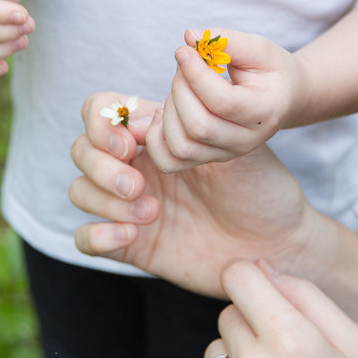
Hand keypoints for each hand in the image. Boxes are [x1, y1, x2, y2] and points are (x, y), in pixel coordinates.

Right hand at [68, 92, 323, 296]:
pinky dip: (98, 235)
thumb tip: (143, 115)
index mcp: (156, 133)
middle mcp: (137, 166)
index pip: (100, 112)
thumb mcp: (233, 142)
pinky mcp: (130, 245)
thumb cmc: (262, 187)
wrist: (278, 242)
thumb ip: (189, 121)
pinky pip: (86, 238)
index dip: (103, 124)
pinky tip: (132, 235)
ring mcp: (128, 205)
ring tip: (150, 212)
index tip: (133, 142)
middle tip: (138, 184)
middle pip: (82, 150)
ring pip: (79, 190)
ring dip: (103, 199)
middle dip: (101, 165)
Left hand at [144, 28, 307, 173]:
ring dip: (168, 111)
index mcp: (265, 112)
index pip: (223, 102)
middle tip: (185, 65)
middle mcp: (246, 141)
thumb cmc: (270, 71)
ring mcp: (225, 154)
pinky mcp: (206, 158)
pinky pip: (169, 161)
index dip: (196, 75)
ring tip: (179, 87)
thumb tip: (189, 37)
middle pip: (199, 127)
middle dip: (181, 89)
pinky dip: (155, 138)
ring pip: (181, 146)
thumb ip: (228, 41)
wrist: (282, 99)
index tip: (184, 51)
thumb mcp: (259, 49)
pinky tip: (163, 112)